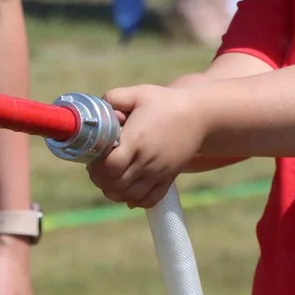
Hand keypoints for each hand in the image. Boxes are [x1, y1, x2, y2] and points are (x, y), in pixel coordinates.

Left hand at [87, 85, 206, 208]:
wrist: (199, 114)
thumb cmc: (166, 102)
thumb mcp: (139, 93)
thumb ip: (114, 98)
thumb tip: (98, 110)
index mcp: (136, 140)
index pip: (109, 166)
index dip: (97, 165)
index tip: (95, 156)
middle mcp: (147, 160)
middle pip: (115, 184)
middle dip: (101, 179)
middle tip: (98, 167)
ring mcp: (158, 172)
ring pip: (129, 196)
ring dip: (114, 191)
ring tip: (111, 177)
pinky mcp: (168, 178)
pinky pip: (149, 200)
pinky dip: (135, 200)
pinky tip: (128, 189)